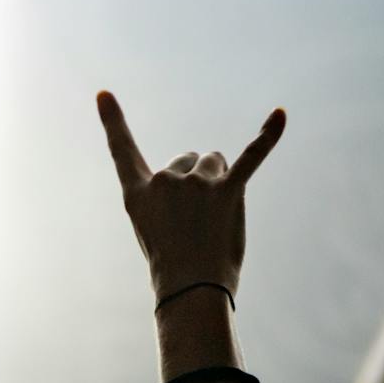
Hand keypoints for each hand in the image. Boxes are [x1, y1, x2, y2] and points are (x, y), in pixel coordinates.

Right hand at [97, 91, 284, 300]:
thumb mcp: (153, 227)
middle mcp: (165, 180)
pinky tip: (280, 114)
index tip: (103, 93)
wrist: (191, 289)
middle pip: (189, 159)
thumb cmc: (172, 264)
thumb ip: (169, 194)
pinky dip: (268, 136)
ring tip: (216, 218)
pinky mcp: (228, 191)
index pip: (121, 150)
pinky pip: (251, 157)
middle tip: (196, 222)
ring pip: (216, 162)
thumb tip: (210, 161)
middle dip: (197, 180)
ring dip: (220, 182)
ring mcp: (196, 184)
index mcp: (138, 192)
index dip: (112, 120)